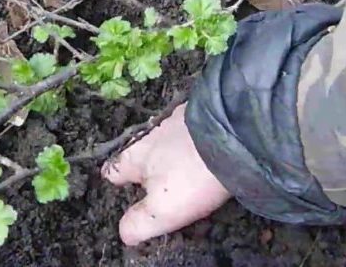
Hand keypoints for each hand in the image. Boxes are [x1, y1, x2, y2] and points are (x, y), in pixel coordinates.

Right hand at [102, 103, 231, 245]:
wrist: (233, 136)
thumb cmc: (192, 176)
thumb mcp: (163, 209)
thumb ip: (139, 222)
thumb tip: (124, 232)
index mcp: (134, 157)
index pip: (112, 171)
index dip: (115, 184)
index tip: (121, 192)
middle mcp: (148, 135)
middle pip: (137, 154)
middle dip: (143, 166)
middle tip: (154, 184)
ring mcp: (174, 120)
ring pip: (162, 140)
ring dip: (167, 151)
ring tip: (181, 167)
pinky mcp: (198, 113)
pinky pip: (186, 129)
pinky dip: (190, 140)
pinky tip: (201, 150)